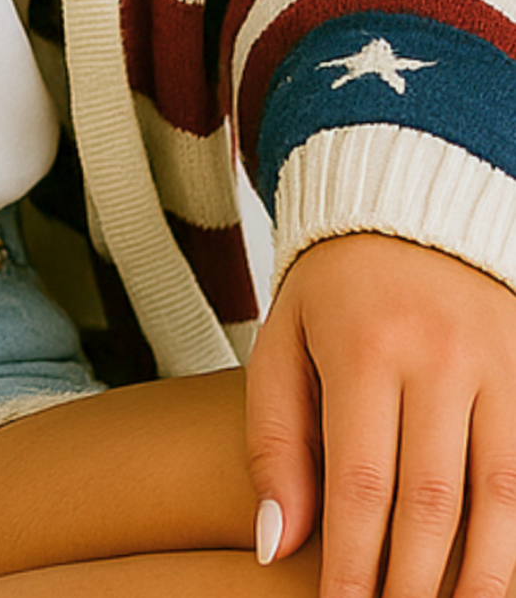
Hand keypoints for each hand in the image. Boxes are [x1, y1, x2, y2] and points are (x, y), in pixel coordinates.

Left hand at [248, 231, 515, 597]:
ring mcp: (499, 368)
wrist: (410, 207)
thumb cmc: (334, 288)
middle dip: (414, 585)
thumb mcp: (281, 340)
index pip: (360, 482)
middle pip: (432, 502)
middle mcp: (439, 359)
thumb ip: (274, 439)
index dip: (354, 562)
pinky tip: (502, 574)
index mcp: (365, 347)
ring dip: (483, 577)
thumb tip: (275, 543)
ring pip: (500, 497)